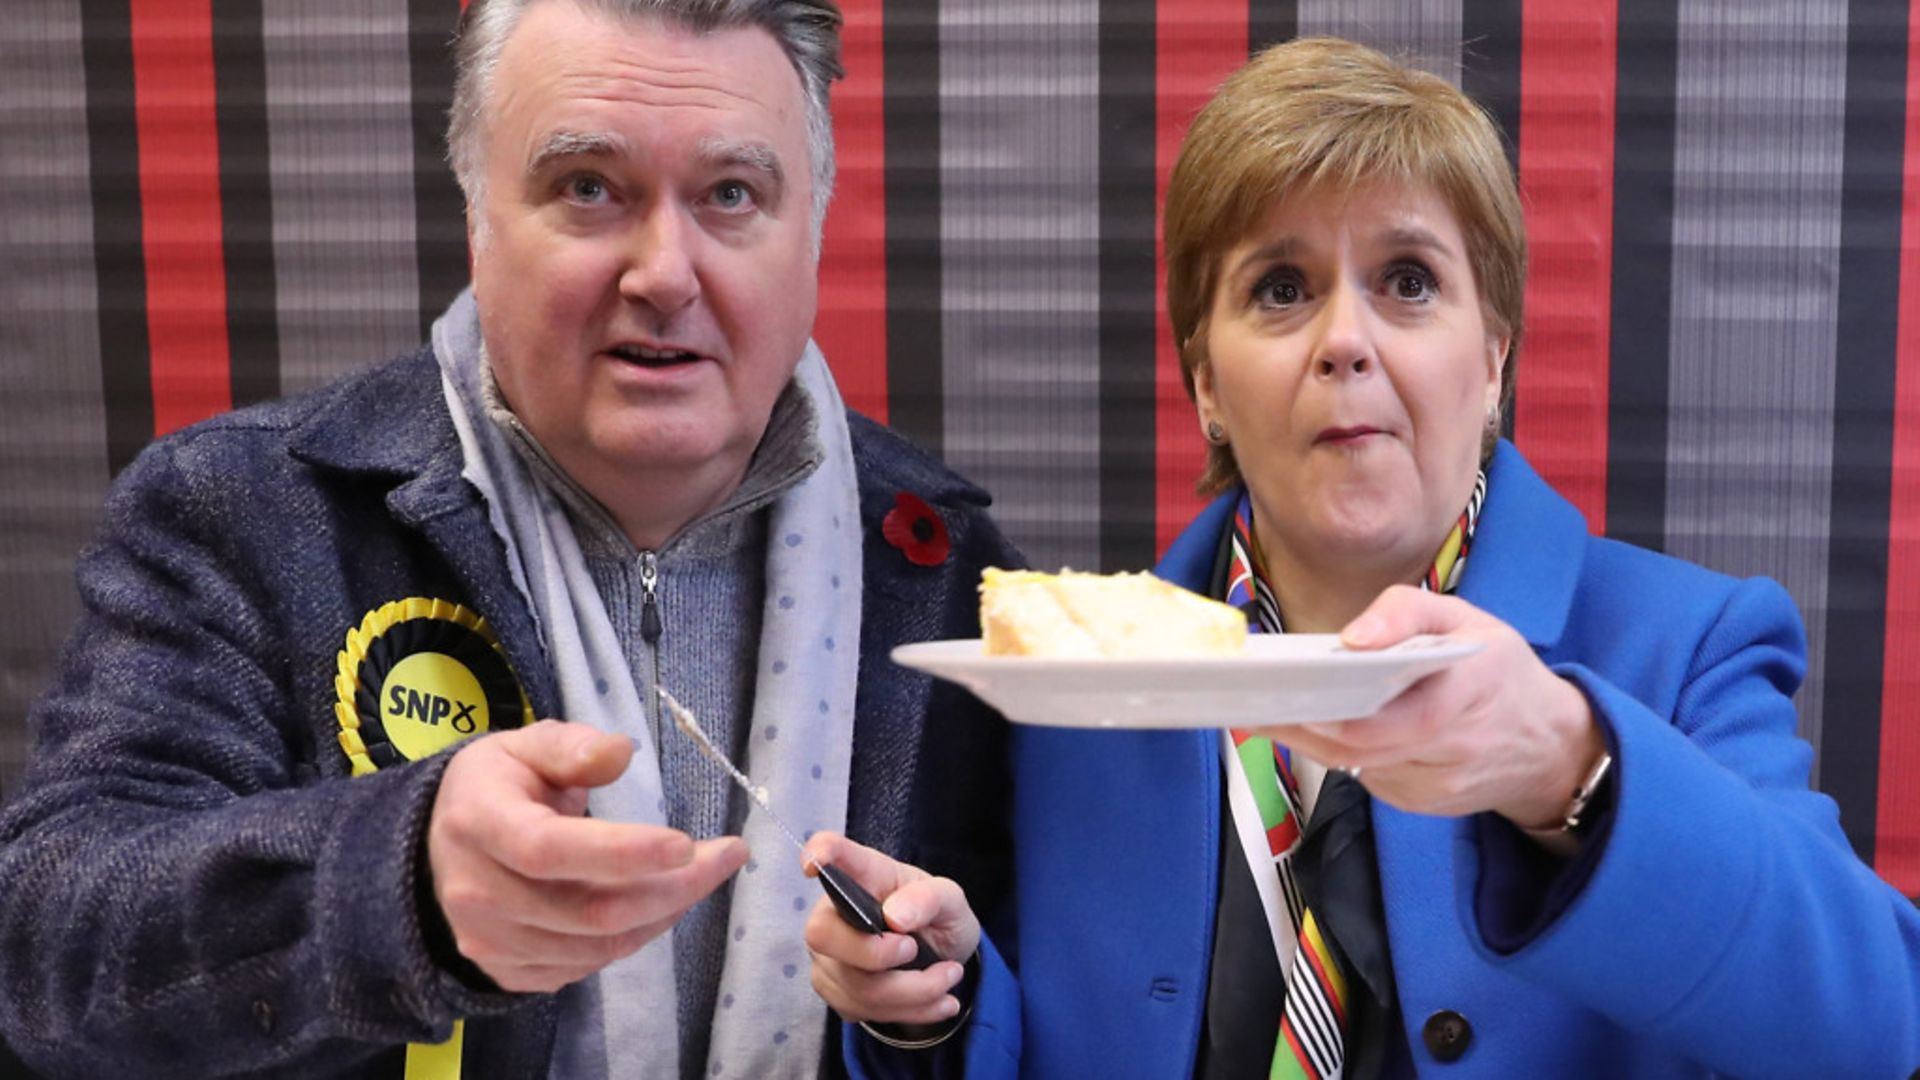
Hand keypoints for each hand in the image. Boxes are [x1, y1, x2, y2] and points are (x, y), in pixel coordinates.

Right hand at [425, 719, 747, 992]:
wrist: (438, 846)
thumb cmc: (497, 787)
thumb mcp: (524, 745)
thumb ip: (571, 747)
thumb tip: (620, 752)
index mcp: (479, 823)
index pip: (550, 849)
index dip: (622, 853)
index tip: (686, 843)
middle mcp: (477, 893)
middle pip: (588, 910)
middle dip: (673, 888)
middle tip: (726, 857)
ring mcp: (490, 942)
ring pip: (596, 947)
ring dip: (662, 914)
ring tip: (699, 876)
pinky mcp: (507, 972)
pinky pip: (585, 967)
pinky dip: (634, 938)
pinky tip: (658, 904)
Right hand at [801, 832, 977, 1025]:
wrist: (942, 958)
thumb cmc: (935, 916)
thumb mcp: (950, 900)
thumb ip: (929, 898)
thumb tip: (895, 916)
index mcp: (864, 874)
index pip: (832, 853)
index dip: (818, 854)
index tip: (812, 864)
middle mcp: (834, 912)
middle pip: (822, 935)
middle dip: (874, 954)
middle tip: (913, 949)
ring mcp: (829, 956)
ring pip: (855, 986)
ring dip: (914, 990)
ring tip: (948, 978)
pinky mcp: (836, 992)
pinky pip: (866, 1010)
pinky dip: (911, 1010)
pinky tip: (938, 1000)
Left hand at [1254, 585, 1603, 828]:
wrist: (1549, 745)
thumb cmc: (1499, 672)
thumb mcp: (1466, 619)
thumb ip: (1406, 612)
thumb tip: (1352, 637)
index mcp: (1467, 694)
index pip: (1387, 717)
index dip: (1328, 713)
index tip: (1279, 693)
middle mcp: (1452, 750)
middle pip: (1356, 747)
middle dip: (1298, 724)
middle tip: (1249, 701)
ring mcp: (1435, 786)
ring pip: (1354, 765)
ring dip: (1311, 737)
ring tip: (1269, 706)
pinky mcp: (1421, 805)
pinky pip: (1367, 778)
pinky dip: (1342, 751)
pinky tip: (1320, 726)